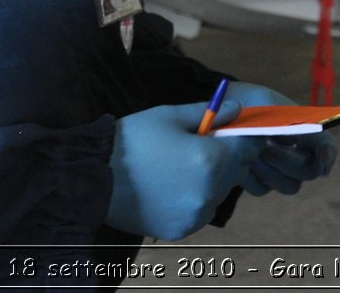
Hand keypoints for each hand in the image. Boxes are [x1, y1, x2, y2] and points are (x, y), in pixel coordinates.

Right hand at [106, 101, 262, 240]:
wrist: (92, 178)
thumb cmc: (132, 140)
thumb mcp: (170, 116)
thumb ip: (209, 113)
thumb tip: (237, 109)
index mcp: (210, 159)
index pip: (247, 147)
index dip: (237, 136)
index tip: (222, 131)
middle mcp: (209, 192)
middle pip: (235, 171)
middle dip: (223, 157)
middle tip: (195, 147)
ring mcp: (196, 216)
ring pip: (219, 193)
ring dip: (210, 180)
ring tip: (178, 168)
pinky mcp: (182, 231)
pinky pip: (200, 211)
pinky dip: (194, 200)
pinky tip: (170, 188)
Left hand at [220, 83, 338, 195]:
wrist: (228, 112)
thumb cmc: (253, 102)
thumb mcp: (267, 103)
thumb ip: (282, 120)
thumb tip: (293, 139)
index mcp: (307, 131)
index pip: (327, 147)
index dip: (327, 156)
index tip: (319, 164)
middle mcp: (299, 155)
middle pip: (308, 171)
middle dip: (286, 160)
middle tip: (264, 146)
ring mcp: (282, 171)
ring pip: (288, 185)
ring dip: (268, 170)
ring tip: (250, 152)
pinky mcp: (262, 182)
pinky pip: (262, 188)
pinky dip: (251, 176)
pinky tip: (240, 160)